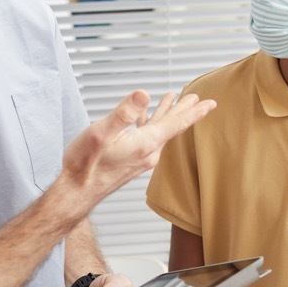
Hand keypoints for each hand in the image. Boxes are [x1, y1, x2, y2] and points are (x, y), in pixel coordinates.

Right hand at [59, 91, 214, 206]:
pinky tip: (143, 117)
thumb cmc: (85, 165)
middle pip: (172, 127)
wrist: (76, 192)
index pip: (176, 124)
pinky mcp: (132, 160)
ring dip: (167, 114)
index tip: (211, 103)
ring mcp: (141, 158)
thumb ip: (123, 113)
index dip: (194, 111)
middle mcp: (148, 152)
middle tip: (198, 98)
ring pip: (160, 131)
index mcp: (144, 144)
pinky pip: (148, 137)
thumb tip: (144, 94)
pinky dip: (151, 123)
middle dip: (185, 111)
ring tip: (173, 99)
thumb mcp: (101, 133)